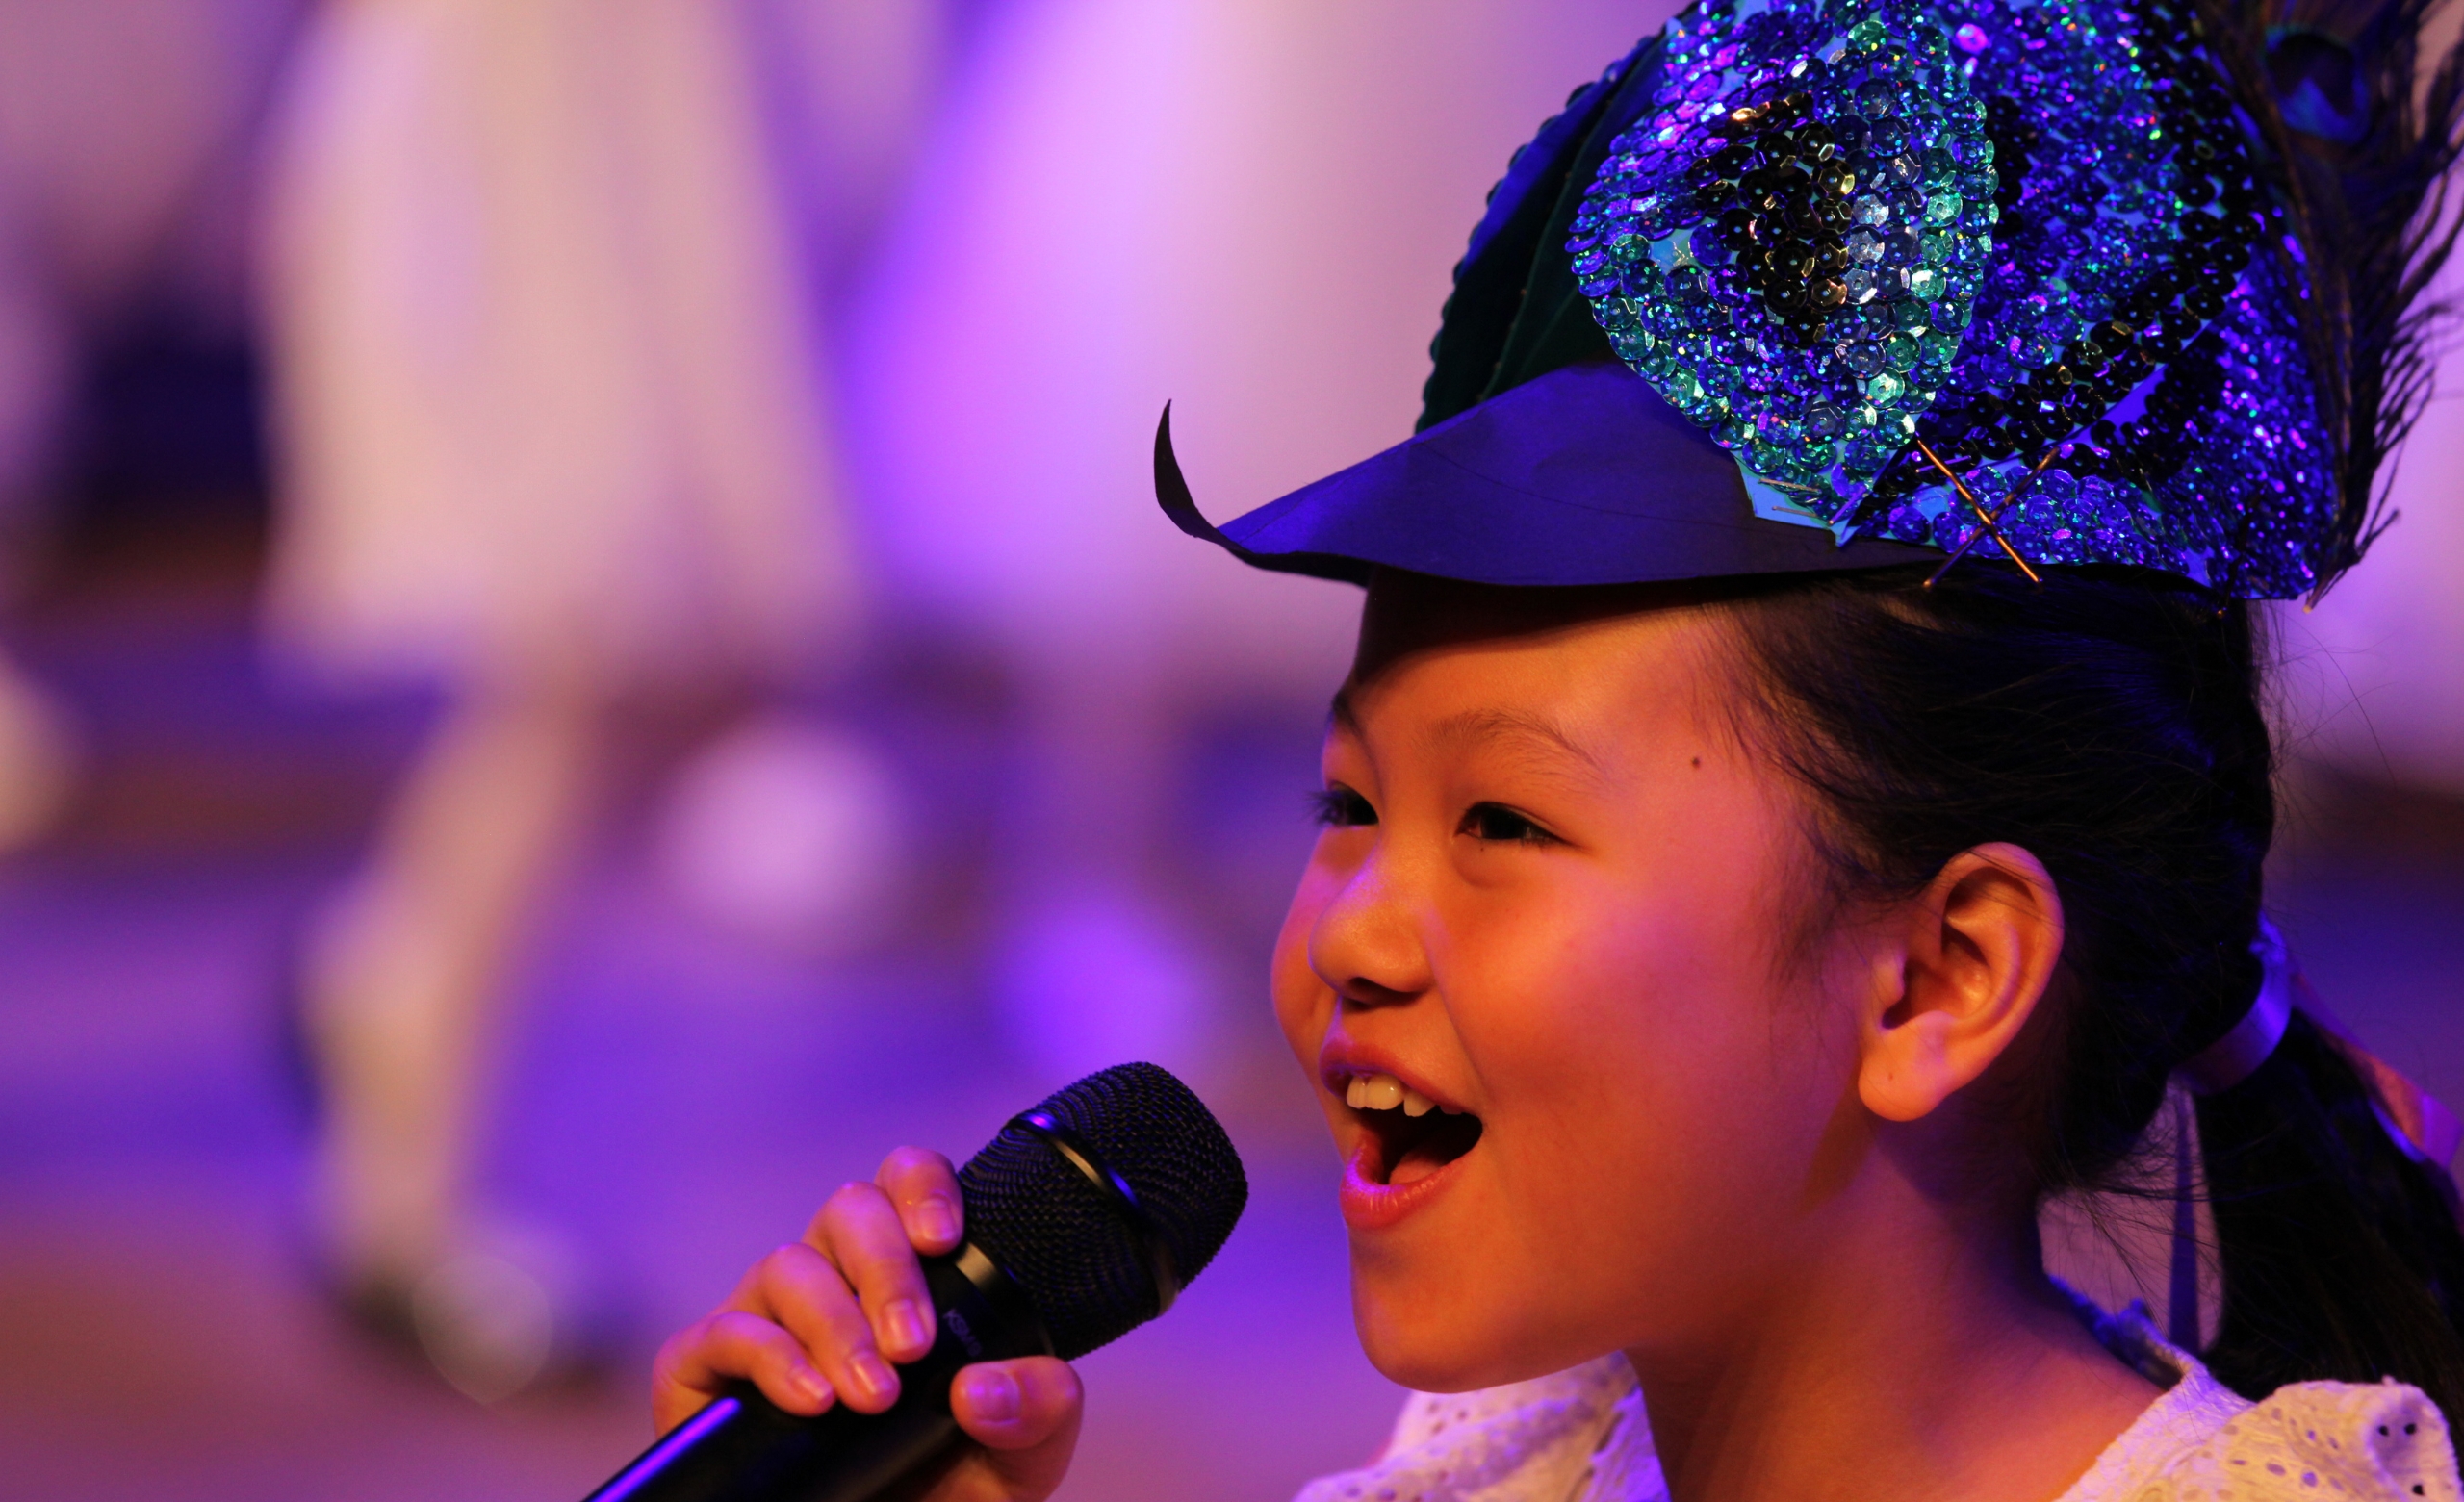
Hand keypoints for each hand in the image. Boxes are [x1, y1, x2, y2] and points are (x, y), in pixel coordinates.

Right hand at [653, 1147, 1082, 1501]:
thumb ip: (1039, 1415)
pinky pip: (725, 1332)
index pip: (905, 1180)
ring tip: (873, 1395)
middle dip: (886, 1270)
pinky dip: (770, 1358)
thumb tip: (985, 1387)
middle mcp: (833, 1276)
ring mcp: (766, 1315)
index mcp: (906, 1269)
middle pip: (850, 1210)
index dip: (920, 1185)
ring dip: (837, 1325)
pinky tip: (812, 1399)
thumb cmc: (940, 1489)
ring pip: (790, 1265)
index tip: (944, 1238)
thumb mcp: (1017, 1463)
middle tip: (914, 1346)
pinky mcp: (705, 1367)